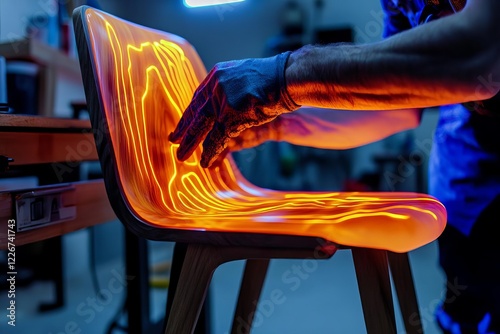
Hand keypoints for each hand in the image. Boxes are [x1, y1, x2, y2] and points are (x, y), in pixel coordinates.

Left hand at [169, 51, 299, 167]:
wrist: (287, 77)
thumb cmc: (274, 78)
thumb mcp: (246, 78)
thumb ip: (231, 88)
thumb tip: (223, 102)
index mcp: (218, 75)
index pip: (199, 97)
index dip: (191, 113)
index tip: (184, 123)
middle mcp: (216, 86)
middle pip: (195, 112)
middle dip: (184, 128)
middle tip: (173, 140)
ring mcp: (223, 101)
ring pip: (201, 127)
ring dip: (191, 143)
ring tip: (182, 156)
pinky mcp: (231, 116)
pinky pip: (217, 137)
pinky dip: (211, 151)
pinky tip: (205, 161)